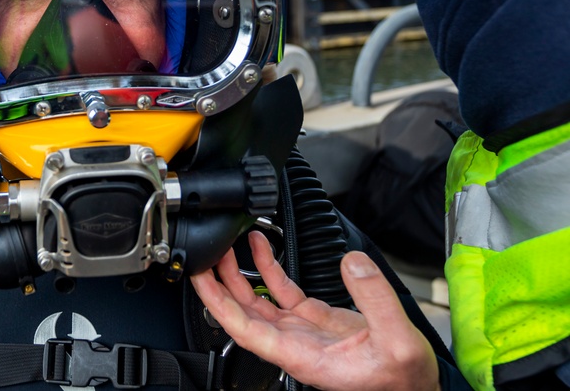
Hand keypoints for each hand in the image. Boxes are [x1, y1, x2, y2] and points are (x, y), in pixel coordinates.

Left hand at [190, 231, 441, 390]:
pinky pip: (282, 290)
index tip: (200, 278)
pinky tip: (259, 245)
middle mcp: (294, 344)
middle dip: (220, 281)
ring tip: (228, 242)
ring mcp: (303, 330)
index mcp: (301, 356)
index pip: (245, 330)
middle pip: (242, 312)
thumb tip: (352, 262)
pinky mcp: (316, 318)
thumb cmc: (403, 382)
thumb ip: (374, 299)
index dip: (219, 304)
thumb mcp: (397, 342)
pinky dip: (268, 267)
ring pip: (257, 299)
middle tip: (207, 251)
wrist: (417, 388)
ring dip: (239, 271)